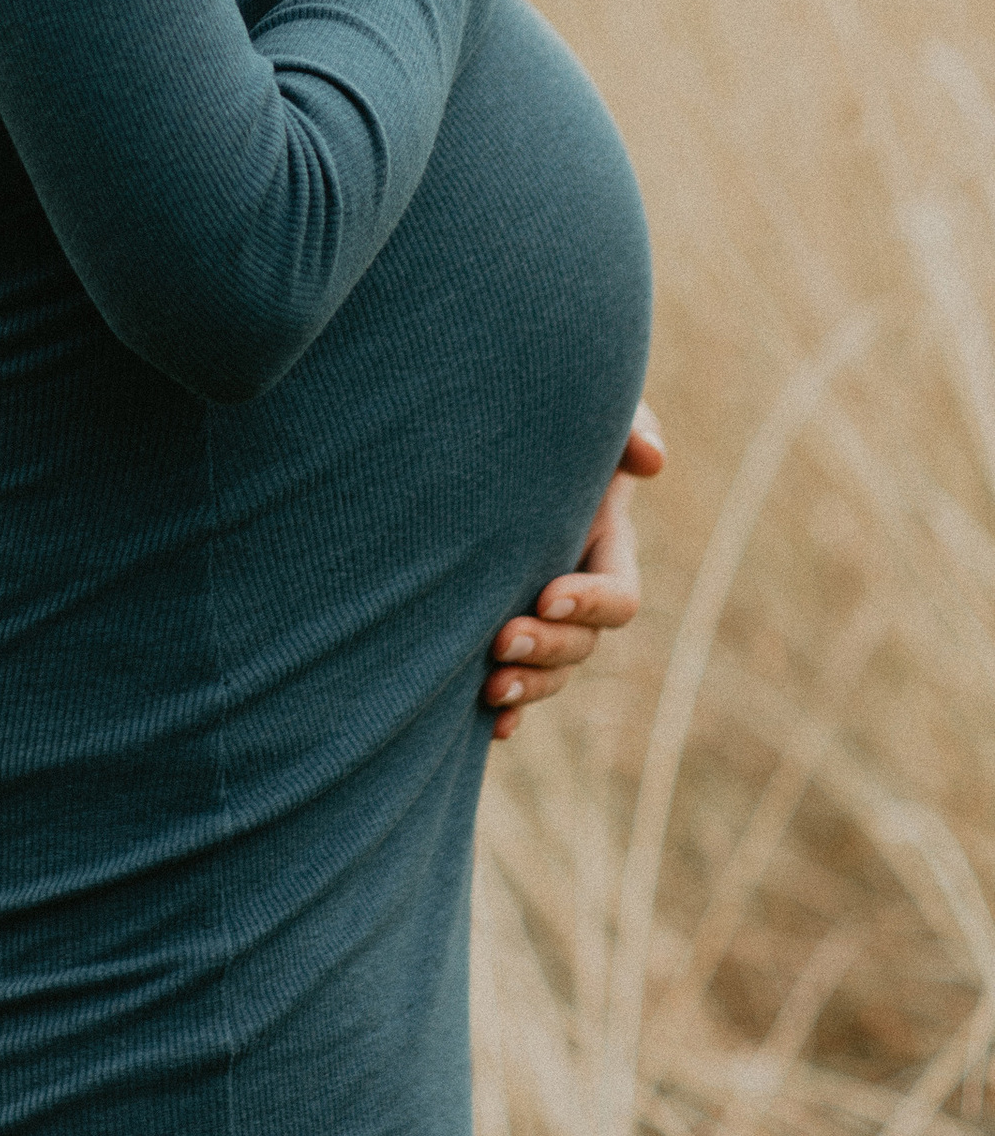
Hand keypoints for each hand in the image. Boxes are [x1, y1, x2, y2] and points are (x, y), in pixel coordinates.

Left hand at [484, 400, 665, 741]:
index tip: (547, 593)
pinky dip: (504, 711)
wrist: (484, 418)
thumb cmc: (546, 406)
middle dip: (548, 650)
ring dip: (527, 687)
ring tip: (488, 689)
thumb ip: (626, 426)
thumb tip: (651, 459)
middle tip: (500, 640)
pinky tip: (485, 729)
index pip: (618, 596)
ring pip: (550, 671)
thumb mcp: (591, 408)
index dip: (591, 602)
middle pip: (582, 645)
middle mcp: (576, 585)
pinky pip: (510, 680)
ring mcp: (537, 607)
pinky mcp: (493, 616)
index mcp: (604, 544)